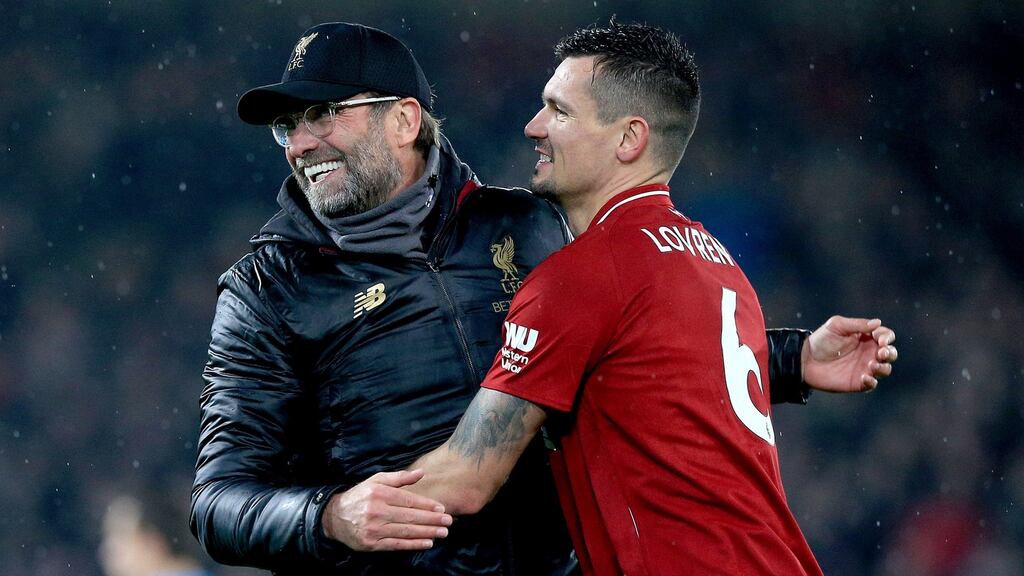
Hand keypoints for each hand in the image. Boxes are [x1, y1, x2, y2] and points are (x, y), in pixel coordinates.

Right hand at [322, 469, 452, 550]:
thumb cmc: (360, 496)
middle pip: (410, 517)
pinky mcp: (371, 544)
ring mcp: (374, 529)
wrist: (335, 516)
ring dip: (427, 532)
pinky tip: (427, 542)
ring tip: (443, 533)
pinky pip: (396, 545)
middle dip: (431, 520)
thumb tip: (421, 473)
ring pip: (405, 531)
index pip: (408, 500)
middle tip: (448, 521)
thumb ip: (399, 477)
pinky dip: (413, 544)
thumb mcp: (377, 481)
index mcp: (380, 494)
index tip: (442, 509)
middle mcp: (377, 511)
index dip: (427, 505)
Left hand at [802, 316, 896, 392]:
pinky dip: (872, 381)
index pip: (885, 336)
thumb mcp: (837, 326)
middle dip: (890, 353)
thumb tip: (878, 322)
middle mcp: (869, 352)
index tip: (880, 340)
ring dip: (883, 367)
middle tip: (881, 353)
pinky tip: (865, 377)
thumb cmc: (821, 340)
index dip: (887, 337)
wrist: (805, 360)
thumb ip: (857, 324)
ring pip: (885, 369)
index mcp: (866, 337)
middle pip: (890, 353)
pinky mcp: (858, 382)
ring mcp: (864, 367)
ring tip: (872, 365)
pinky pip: (872, 384)